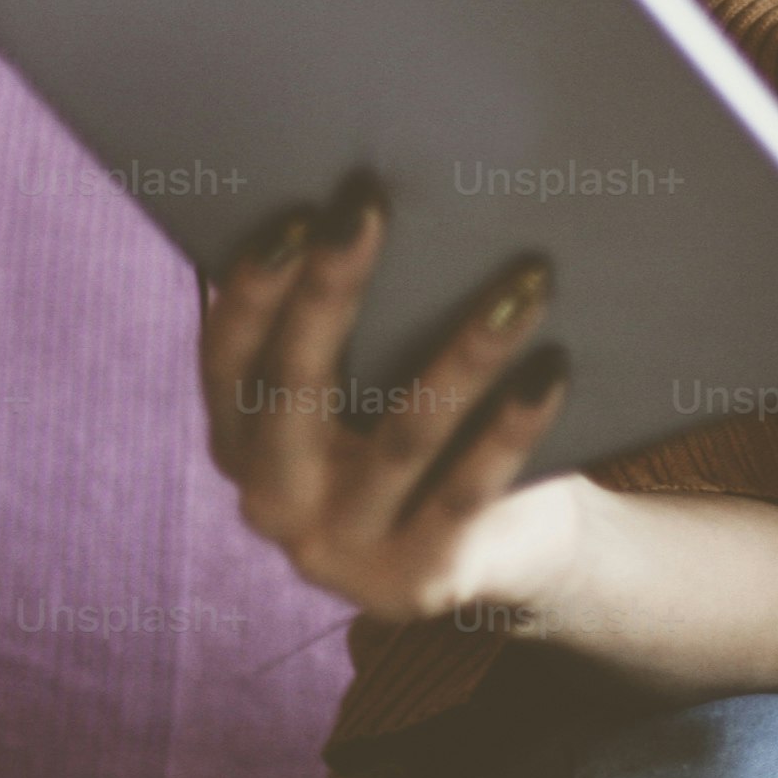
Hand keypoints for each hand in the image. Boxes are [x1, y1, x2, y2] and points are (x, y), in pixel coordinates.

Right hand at [196, 173, 586, 626]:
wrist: (513, 548)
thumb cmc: (434, 435)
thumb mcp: (367, 390)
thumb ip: (346, 329)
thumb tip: (362, 197)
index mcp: (242, 444)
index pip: (228, 358)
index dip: (253, 287)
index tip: (299, 212)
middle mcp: (274, 505)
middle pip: (293, 391)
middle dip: (328, 293)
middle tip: (367, 208)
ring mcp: (343, 553)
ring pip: (400, 438)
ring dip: (463, 355)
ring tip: (522, 284)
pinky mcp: (418, 579)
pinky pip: (468, 491)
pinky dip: (511, 428)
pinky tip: (549, 370)